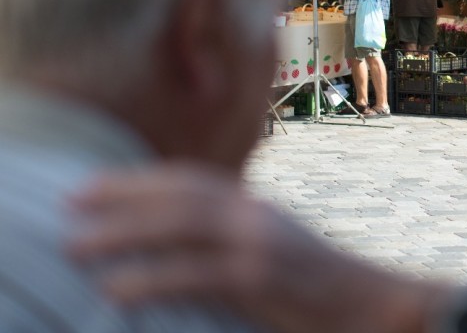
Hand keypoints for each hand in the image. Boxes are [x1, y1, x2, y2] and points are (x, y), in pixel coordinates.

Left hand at [68, 164, 429, 332]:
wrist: (378, 305)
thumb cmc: (322, 290)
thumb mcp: (276, 252)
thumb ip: (235, 241)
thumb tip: (184, 248)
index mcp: (258, 208)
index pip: (190, 181)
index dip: (138, 180)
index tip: (91, 186)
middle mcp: (259, 215)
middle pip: (180, 194)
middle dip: (121, 196)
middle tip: (69, 204)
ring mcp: (263, 244)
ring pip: (182, 226)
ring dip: (123, 233)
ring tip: (76, 245)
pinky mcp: (264, 279)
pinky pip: (196, 275)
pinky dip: (151, 279)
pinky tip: (117, 291)